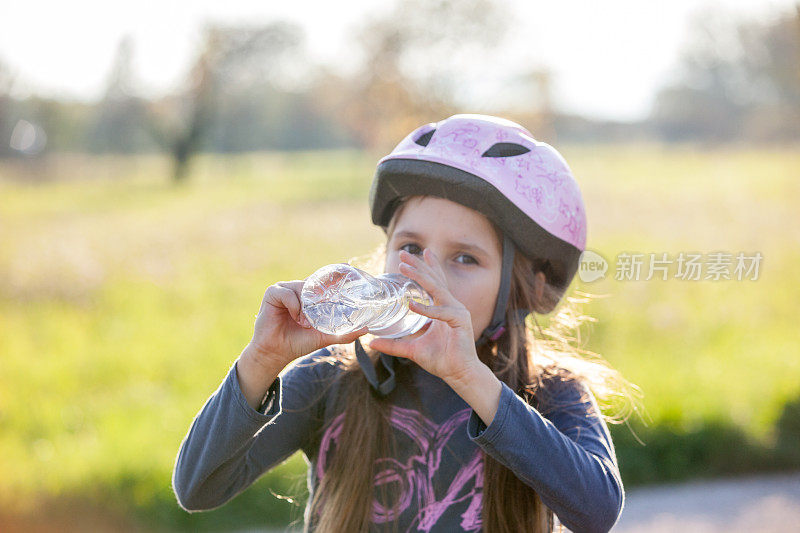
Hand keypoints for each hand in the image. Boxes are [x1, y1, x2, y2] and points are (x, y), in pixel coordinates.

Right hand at [248, 280, 368, 365]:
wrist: (277, 352)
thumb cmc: (299, 343)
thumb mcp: (324, 337)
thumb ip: (344, 334)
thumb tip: (366, 329)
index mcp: (310, 297)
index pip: (323, 280)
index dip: (334, 272)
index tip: (347, 265)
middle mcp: (299, 290)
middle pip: (314, 281)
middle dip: (322, 287)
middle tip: (330, 293)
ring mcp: (285, 289)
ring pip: (302, 287)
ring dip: (306, 305)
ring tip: (305, 321)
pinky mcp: (273, 293)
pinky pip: (288, 293)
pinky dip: (294, 305)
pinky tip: (295, 317)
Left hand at [367, 248, 481, 382]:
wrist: (458, 374)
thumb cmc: (441, 360)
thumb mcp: (411, 349)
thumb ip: (393, 344)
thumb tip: (371, 342)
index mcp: (443, 308)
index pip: (435, 282)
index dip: (427, 266)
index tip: (419, 252)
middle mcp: (452, 306)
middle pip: (434, 280)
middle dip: (418, 266)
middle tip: (404, 254)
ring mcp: (458, 312)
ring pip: (437, 290)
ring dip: (421, 278)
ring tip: (404, 269)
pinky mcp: (461, 322)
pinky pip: (442, 312)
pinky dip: (427, 309)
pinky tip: (411, 305)